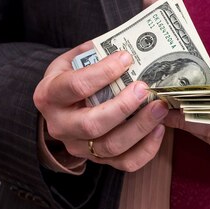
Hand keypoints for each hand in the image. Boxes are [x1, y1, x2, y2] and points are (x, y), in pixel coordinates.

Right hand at [33, 41, 168, 171]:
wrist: (60, 105)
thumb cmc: (73, 76)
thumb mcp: (74, 60)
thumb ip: (95, 52)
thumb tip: (128, 45)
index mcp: (50, 94)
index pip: (75, 86)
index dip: (102, 72)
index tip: (126, 58)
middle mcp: (60, 125)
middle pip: (92, 124)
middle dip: (123, 106)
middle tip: (144, 89)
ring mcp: (78, 146)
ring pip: (110, 146)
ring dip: (140, 127)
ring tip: (160, 107)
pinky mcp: (96, 160)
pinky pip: (124, 163)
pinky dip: (146, 150)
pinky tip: (159, 129)